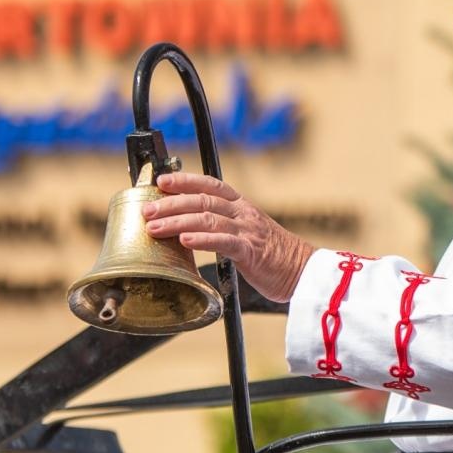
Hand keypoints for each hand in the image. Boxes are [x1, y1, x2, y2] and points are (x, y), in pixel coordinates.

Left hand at [142, 172, 317, 301]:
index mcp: (241, 207)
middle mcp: (243, 213)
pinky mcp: (252, 251)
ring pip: (208, 218)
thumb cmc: (273, 256)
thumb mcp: (246, 233)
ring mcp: (248, 231)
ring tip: (156, 228)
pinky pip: (224, 241)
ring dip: (177, 221)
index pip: (209, 185)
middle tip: (148, 210)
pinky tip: (186, 240)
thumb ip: (222, 227)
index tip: (161, 182)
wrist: (304, 272)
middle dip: (171, 203)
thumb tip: (188, 228)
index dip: (184, 180)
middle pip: (202, 200)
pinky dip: (203, 239)